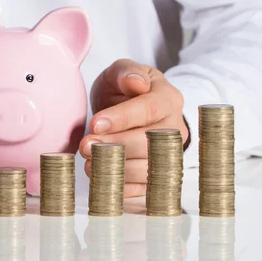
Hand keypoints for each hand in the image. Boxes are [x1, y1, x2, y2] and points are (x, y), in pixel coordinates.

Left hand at [79, 59, 188, 197]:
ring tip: (89, 162)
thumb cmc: (125, 90)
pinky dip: (123, 187)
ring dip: (117, 168)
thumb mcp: (121, 72)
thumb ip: (126, 72)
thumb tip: (135, 82)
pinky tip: (101, 179)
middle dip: (115, 145)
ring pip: (148, 167)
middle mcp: (175, 128)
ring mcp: (170, 153)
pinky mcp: (159, 174)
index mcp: (169, 99)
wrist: (132, 110)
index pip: (149, 109)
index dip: (122, 118)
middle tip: (85, 145)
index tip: (96, 123)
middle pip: (149, 141)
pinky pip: (145, 188)